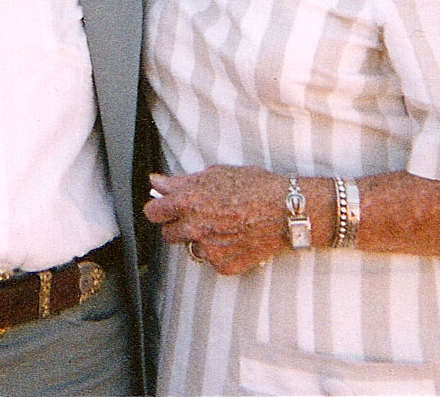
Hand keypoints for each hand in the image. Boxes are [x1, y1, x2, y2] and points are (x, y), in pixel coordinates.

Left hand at [144, 166, 292, 274]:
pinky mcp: (224, 265)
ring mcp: (209, 249)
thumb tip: (156, 182)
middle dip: (178, 225)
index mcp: (188, 202)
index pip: (153, 213)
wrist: (285, 210)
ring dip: (201, 239)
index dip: (159, 209)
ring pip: (192, 248)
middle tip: (198, 215)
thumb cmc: (254, 186)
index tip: (166, 208)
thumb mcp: (215, 174)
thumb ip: (181, 182)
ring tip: (223, 225)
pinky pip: (212, 260)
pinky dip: (220, 251)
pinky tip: (235, 237)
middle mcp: (194, 228)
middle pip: (168, 234)